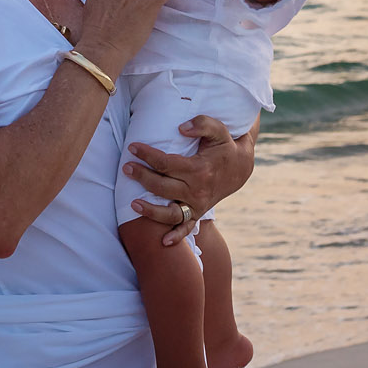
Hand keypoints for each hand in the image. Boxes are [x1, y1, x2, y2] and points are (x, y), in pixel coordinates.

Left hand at [125, 115, 257, 245]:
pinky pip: (187, 228)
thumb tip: (181, 128)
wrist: (240, 168)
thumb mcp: (218, 130)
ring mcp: (198, 204)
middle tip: (126, 168)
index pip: (167, 163)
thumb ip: (201, 124)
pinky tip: (164, 243)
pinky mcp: (199, 212)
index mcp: (199, 169)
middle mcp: (197, 190)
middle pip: (163, 187)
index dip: (147, 155)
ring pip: (171, 212)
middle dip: (142, 177)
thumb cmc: (223, 146)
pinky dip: (177, 236)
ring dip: (151, 211)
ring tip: (133, 204)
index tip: (133, 147)